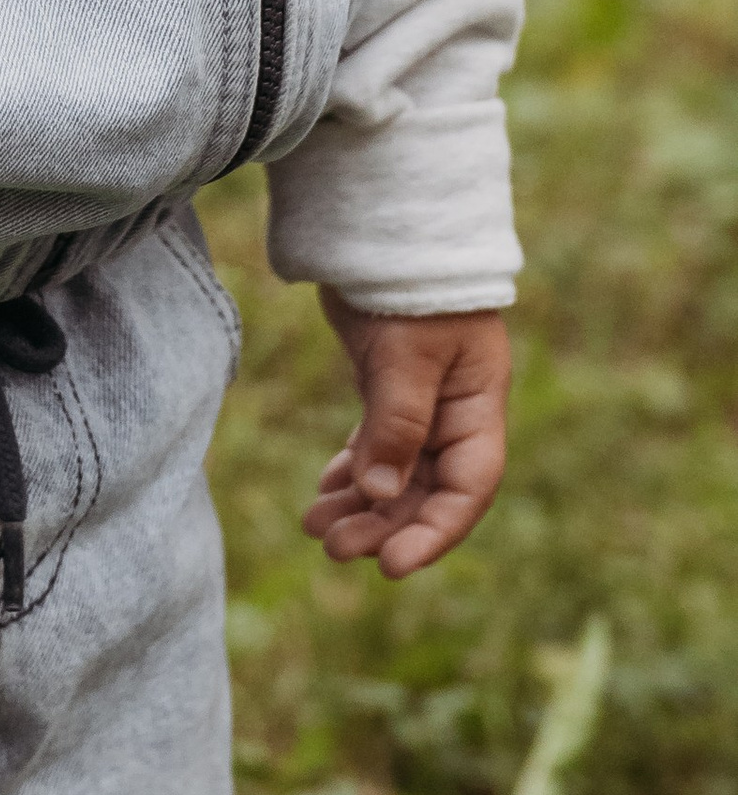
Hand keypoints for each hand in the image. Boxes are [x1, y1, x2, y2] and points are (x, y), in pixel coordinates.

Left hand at [302, 297, 509, 576]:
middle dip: (384, 525)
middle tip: (335, 548)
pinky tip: (325, 492)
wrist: (384, 229)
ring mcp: (423, 402)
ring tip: (317, 530)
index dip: (433, 532)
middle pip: (426, 490)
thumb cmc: (411, 286)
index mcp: (478, 407)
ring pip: (397, 473)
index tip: (392, 566)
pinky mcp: (388, 388)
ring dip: (361, 505)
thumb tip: (380, 494)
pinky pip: (377, 447)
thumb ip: (397, 422)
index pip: (466, 488)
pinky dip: (353, 472)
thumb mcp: (408, 355)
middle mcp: (456, 413)